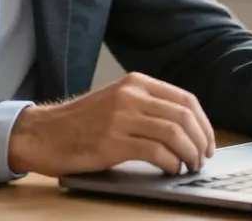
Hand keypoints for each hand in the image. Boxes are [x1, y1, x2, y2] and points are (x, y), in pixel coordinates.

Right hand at [8, 72, 215, 176]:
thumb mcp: (118, 101)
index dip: (204, 124)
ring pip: (174, 134)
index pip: (185, 100)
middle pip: (184, 116)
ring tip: (188, 166)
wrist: (44, 133)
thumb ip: (147, 106)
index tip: (207, 142)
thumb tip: (187, 128)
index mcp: (136, 82)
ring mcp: (121, 117)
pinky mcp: (112, 142)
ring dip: (189, 154)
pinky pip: (156, 152)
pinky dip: (170, 164)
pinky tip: (169, 170)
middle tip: (201, 158)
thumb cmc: (82, 123)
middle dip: (200, 141)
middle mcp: (130, 95)